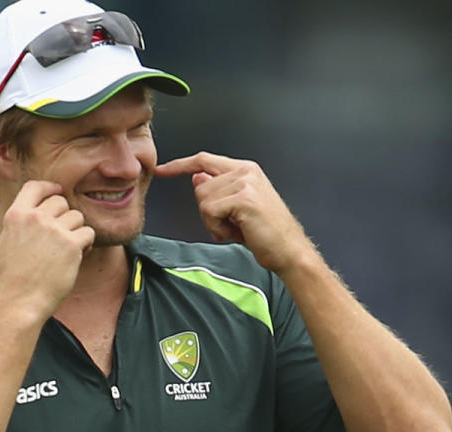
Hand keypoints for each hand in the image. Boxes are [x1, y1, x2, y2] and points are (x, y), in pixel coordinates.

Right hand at [0, 181, 94, 318]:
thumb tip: (33, 211)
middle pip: (61, 201)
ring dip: (76, 231)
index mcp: (16, 215)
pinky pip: (88, 232)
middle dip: (64, 217)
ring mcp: (54, 230)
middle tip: (61, 237)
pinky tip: (77, 256)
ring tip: (68, 250)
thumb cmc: (12, 278)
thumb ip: (20, 223)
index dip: (49, 188)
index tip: (57, 192)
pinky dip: (86, 244)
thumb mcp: (6, 242)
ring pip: (77, 216)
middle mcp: (35, 218)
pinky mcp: (71, 244)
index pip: (35, 187)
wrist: (20, 301)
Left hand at [155, 152, 314, 272]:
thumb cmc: (265, 234)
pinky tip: (236, 232)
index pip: (204, 160)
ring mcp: (245, 182)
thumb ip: (217, 190)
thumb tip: (196, 177)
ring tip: (236, 228)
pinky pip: (209, 211)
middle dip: (208, 211)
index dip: (180, 166)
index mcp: (245, 169)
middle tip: (231, 225)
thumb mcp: (236, 209)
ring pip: (202, 200)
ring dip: (213, 221)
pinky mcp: (243, 198)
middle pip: (199, 186)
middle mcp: (245, 171)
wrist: (289, 251)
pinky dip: (217, 227)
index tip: (162, 170)